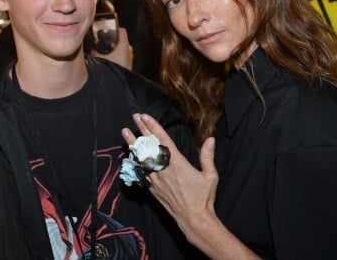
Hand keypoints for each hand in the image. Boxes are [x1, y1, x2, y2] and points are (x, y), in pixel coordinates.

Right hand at [91, 27, 133, 69]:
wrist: (119, 85)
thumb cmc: (112, 69)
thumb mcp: (99, 58)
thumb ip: (94, 50)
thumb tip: (90, 46)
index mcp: (124, 45)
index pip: (121, 30)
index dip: (113, 29)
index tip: (107, 31)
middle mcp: (129, 50)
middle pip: (121, 39)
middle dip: (113, 40)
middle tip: (104, 42)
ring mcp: (130, 57)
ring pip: (122, 48)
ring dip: (115, 49)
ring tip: (107, 52)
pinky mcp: (129, 64)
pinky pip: (123, 55)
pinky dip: (117, 55)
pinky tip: (110, 59)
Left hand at [122, 114, 258, 259]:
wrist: (193, 219)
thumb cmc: (203, 198)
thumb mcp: (210, 176)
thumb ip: (207, 156)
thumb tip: (210, 139)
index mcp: (178, 163)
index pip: (163, 140)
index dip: (153, 126)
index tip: (145, 116)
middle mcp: (164, 170)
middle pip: (150, 146)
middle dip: (141, 130)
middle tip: (134, 117)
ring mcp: (156, 180)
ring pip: (142, 158)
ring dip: (133, 144)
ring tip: (125, 133)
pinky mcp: (153, 189)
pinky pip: (141, 173)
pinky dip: (135, 162)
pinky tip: (130, 156)